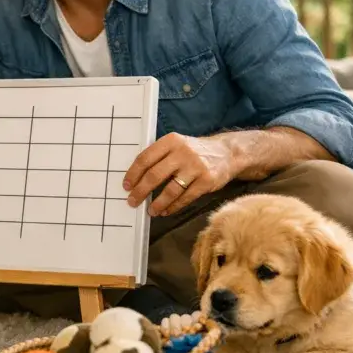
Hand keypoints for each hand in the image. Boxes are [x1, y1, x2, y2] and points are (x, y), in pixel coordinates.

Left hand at [123, 133, 238, 215]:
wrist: (227, 152)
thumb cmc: (194, 151)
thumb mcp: (177, 145)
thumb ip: (159, 156)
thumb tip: (136, 179)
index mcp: (171, 141)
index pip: (146, 158)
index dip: (133, 174)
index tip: (126, 186)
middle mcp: (182, 152)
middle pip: (155, 175)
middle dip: (141, 191)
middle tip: (133, 201)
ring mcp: (196, 167)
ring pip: (171, 190)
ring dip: (158, 203)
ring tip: (151, 211)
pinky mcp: (207, 181)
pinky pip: (186, 198)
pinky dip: (174, 206)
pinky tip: (167, 211)